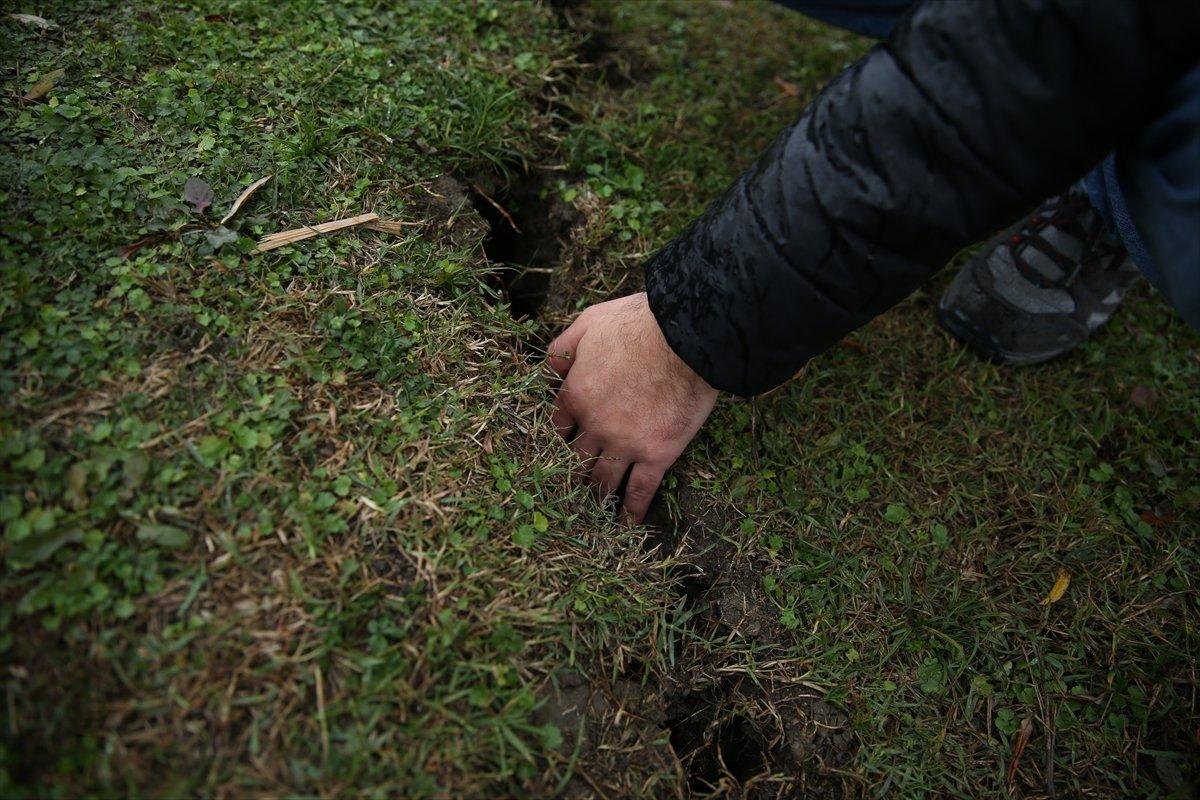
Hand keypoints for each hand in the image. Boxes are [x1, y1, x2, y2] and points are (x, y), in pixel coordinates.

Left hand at [547, 292, 717, 522]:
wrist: (686, 338)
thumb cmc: (639, 323)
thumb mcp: (589, 322)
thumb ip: (564, 348)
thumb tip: (549, 370)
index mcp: (575, 394)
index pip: (555, 427)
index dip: (555, 439)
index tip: (556, 449)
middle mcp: (594, 425)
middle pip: (574, 459)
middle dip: (569, 474)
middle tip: (566, 489)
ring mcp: (625, 443)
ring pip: (602, 480)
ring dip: (595, 496)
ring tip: (591, 511)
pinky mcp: (657, 454)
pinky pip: (640, 489)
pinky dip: (631, 509)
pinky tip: (627, 523)